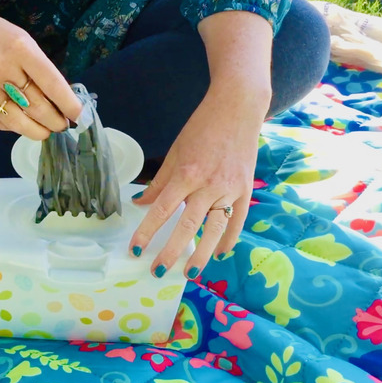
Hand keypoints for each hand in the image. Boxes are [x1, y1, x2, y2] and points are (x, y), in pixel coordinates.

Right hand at [0, 11, 82, 139]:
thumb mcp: (25, 43)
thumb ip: (41, 70)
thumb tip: (62, 103)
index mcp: (20, 49)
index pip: (51, 83)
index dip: (68, 104)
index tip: (78, 115)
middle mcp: (0, 68)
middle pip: (36, 107)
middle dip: (55, 121)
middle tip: (62, 125)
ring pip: (17, 122)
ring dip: (37, 131)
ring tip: (46, 131)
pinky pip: (0, 123)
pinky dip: (15, 126)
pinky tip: (22, 121)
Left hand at [129, 84, 269, 278]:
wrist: (238, 108)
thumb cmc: (202, 128)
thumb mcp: (175, 152)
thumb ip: (159, 183)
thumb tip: (140, 204)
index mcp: (187, 173)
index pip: (162, 210)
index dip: (147, 232)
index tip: (136, 249)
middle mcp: (209, 185)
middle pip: (187, 226)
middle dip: (170, 252)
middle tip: (157, 271)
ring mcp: (230, 189)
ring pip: (214, 230)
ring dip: (201, 255)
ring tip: (188, 274)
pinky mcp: (246, 190)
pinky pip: (237, 221)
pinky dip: (228, 240)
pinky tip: (219, 254)